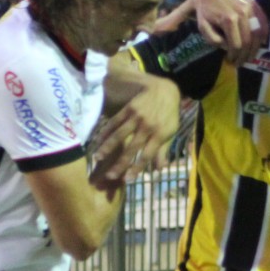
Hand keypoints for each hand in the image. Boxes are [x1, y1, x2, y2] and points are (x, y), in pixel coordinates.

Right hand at [92, 74, 181, 188]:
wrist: (164, 90)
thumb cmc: (169, 114)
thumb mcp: (171, 132)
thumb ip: (163, 150)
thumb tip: (158, 169)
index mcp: (159, 134)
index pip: (147, 155)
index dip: (137, 168)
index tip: (126, 180)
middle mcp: (147, 126)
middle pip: (132, 148)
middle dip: (120, 163)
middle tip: (110, 176)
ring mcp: (136, 117)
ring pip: (120, 134)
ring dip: (108, 147)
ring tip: (97, 159)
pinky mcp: (128, 109)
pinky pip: (115, 122)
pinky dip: (105, 132)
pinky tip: (98, 141)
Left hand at [156, 0, 261, 67]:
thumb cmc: (199, 6)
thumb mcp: (186, 14)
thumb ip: (175, 22)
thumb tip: (156, 30)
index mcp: (226, 19)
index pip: (233, 46)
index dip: (231, 56)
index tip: (228, 62)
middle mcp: (240, 13)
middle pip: (245, 44)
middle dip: (241, 57)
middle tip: (236, 63)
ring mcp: (249, 9)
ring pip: (255, 37)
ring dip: (251, 51)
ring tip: (244, 58)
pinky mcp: (254, 7)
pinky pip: (261, 29)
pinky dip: (259, 41)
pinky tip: (252, 47)